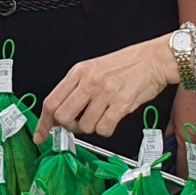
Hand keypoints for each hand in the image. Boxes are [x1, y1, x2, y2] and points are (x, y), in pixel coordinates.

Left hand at [36, 37, 175, 141]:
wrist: (154, 59)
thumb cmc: (126, 64)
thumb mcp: (94, 69)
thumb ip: (76, 88)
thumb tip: (59, 113)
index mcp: (79, 72)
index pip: (52, 101)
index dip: (43, 123)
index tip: (41, 135)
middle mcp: (89, 81)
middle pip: (63, 116)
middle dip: (69, 126)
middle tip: (79, 124)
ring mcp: (105, 92)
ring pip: (84, 126)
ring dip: (91, 128)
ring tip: (101, 116)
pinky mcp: (122, 103)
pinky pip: (104, 128)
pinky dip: (106, 130)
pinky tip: (111, 119)